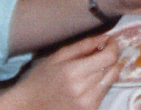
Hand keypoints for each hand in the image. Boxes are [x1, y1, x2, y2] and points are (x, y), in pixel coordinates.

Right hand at [0, 33, 117, 109]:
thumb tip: (106, 37)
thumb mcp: (58, 57)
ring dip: (107, 71)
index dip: (113, 47)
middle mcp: (83, 90)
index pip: (109, 58)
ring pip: (111, 81)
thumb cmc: (39, 79)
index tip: (110, 41)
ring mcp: (87, 104)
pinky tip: (89, 82)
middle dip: (111, 57)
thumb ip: (83, 45)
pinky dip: (101, 84)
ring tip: (94, 68)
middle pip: (112, 68)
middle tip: (102, 53)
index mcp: (74, 72)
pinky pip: (104, 93)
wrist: (27, 107)